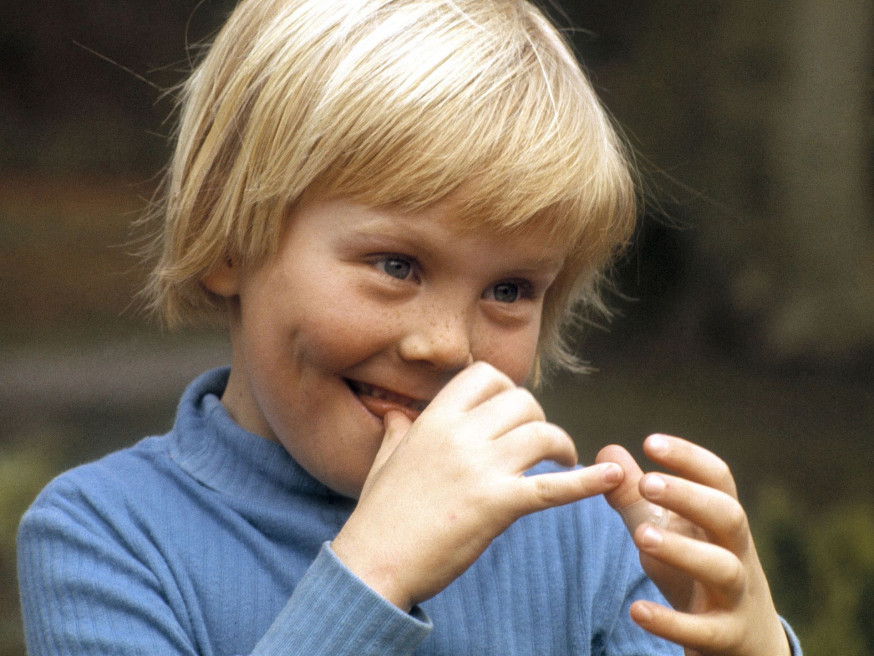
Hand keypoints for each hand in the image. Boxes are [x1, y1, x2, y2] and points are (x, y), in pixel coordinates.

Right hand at [332, 361, 623, 610]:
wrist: (374, 562)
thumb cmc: (379, 514)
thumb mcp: (385, 461)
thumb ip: (396, 430)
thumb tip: (396, 414)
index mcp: (434, 420)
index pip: (486, 376)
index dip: (508, 389)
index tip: (513, 412)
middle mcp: (460, 435)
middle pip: (522, 402)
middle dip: (539, 418)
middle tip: (541, 443)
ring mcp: (480, 469)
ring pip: (542, 434)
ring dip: (562, 446)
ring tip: (566, 461)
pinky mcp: (498, 505)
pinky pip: (552, 487)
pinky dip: (587, 482)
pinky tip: (612, 477)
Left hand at [596, 435, 789, 655]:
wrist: (744, 644)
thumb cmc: (696, 573)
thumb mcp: (667, 532)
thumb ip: (635, 496)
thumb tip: (607, 452)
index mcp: (722, 521)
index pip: (718, 479)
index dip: (688, 458)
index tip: (650, 442)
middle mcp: (737, 552)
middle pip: (729, 516)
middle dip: (690, 496)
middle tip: (647, 483)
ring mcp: (736, 596)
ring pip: (723, 569)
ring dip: (683, 550)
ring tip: (640, 535)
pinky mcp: (727, 638)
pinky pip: (705, 631)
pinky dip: (671, 623)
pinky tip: (636, 611)